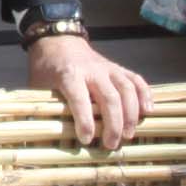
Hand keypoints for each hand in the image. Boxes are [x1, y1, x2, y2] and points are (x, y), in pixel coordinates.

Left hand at [27, 33, 150, 152]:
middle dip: (113, 124)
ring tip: (128, 135)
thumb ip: (46, 106)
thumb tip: (50, 135)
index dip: (85, 121)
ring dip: (130, 114)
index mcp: (69, 74)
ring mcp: (108, 68)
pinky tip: (147, 112)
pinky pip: (136, 80)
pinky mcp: (118, 68)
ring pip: (127, 90)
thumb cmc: (47, 68)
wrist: (58, 41)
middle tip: (111, 144)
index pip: (80, 99)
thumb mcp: (38, 86)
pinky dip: (145, 95)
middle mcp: (92, 70)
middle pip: (109, 98)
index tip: (87, 140)